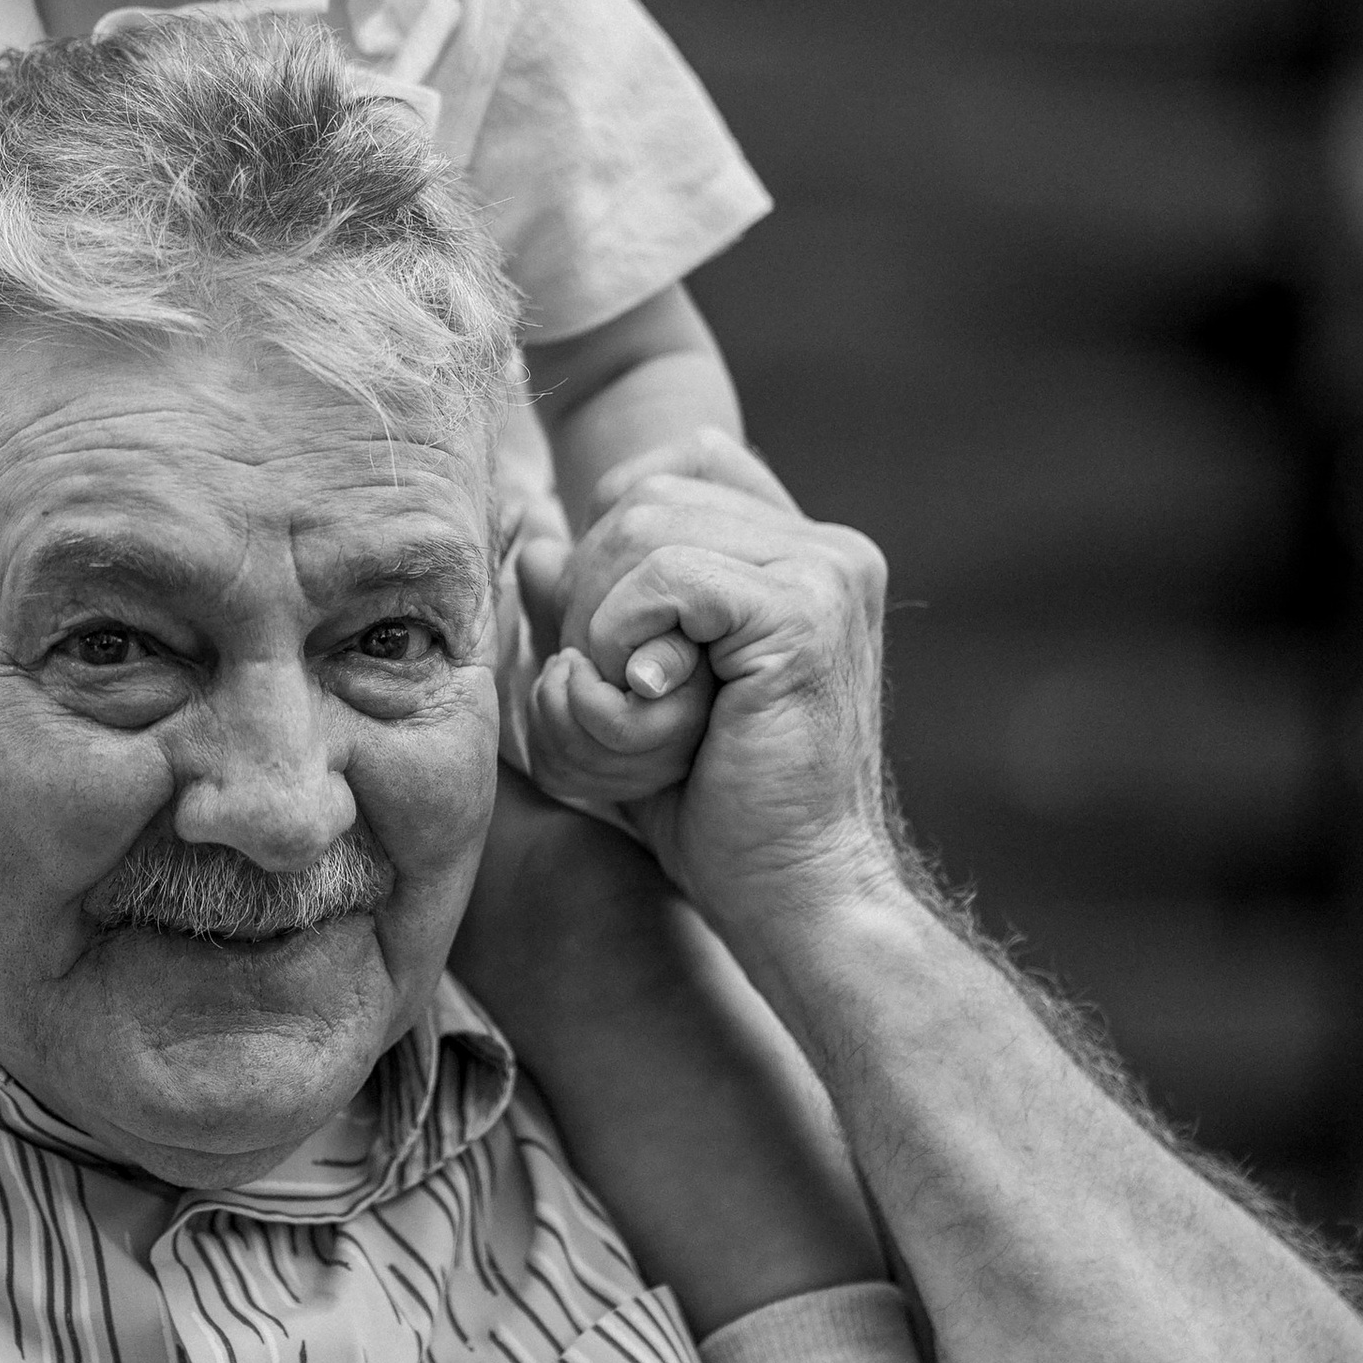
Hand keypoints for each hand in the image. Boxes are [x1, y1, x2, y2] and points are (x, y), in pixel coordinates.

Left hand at [536, 434, 900, 965]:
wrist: (794, 897)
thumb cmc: (712, 808)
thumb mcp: (625, 693)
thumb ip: (586, 610)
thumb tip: (535, 540)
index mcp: (804, 553)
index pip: (677, 465)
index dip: (614, 541)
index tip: (620, 644)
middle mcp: (827, 546)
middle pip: (639, 497)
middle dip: (591, 602)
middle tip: (622, 700)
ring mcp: (824, 570)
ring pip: (639, 528)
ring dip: (600, 632)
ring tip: (640, 713)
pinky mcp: (804, 611)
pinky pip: (662, 574)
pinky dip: (622, 639)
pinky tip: (650, 701)